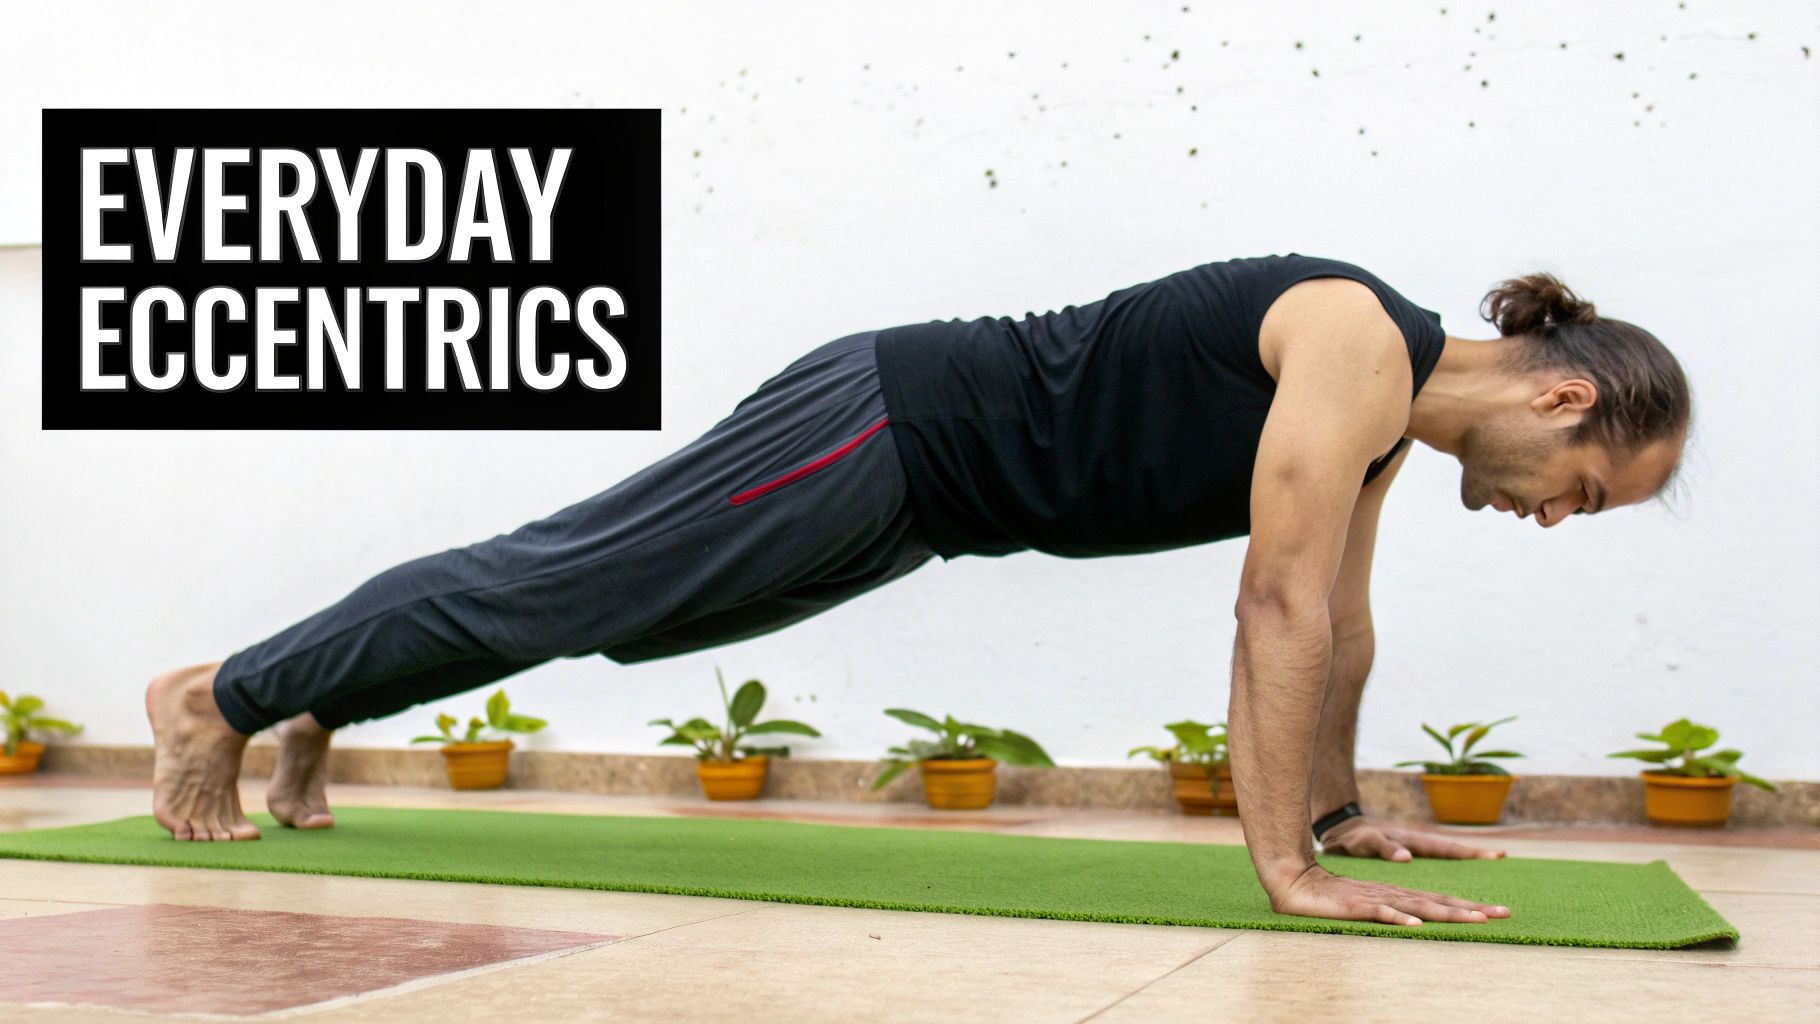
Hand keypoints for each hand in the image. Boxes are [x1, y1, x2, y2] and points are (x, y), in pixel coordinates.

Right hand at [1270, 862, 1510, 926]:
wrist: (1292, 880)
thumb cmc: (1327, 897)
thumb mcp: (1366, 908)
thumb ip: (1389, 913)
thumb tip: (1417, 924)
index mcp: (1396, 896)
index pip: (1440, 901)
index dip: (1469, 907)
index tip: (1498, 913)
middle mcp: (1392, 895)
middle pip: (1438, 902)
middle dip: (1472, 908)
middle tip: (1505, 913)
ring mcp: (1374, 898)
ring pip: (1417, 906)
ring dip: (1448, 913)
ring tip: (1475, 919)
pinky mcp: (1354, 905)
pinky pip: (1379, 912)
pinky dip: (1398, 917)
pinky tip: (1415, 924)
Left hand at [1317, 817, 1506, 861]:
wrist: (1342, 833)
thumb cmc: (1354, 839)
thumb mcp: (1365, 843)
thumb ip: (1384, 848)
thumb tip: (1407, 858)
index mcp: (1412, 841)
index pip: (1446, 848)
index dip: (1469, 853)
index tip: (1495, 855)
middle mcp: (1418, 845)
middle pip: (1453, 851)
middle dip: (1477, 857)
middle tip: (1502, 860)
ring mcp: (1415, 851)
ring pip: (1446, 858)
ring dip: (1466, 867)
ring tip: (1490, 876)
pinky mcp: (1409, 858)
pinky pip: (1435, 864)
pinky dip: (1449, 871)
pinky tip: (1458, 885)